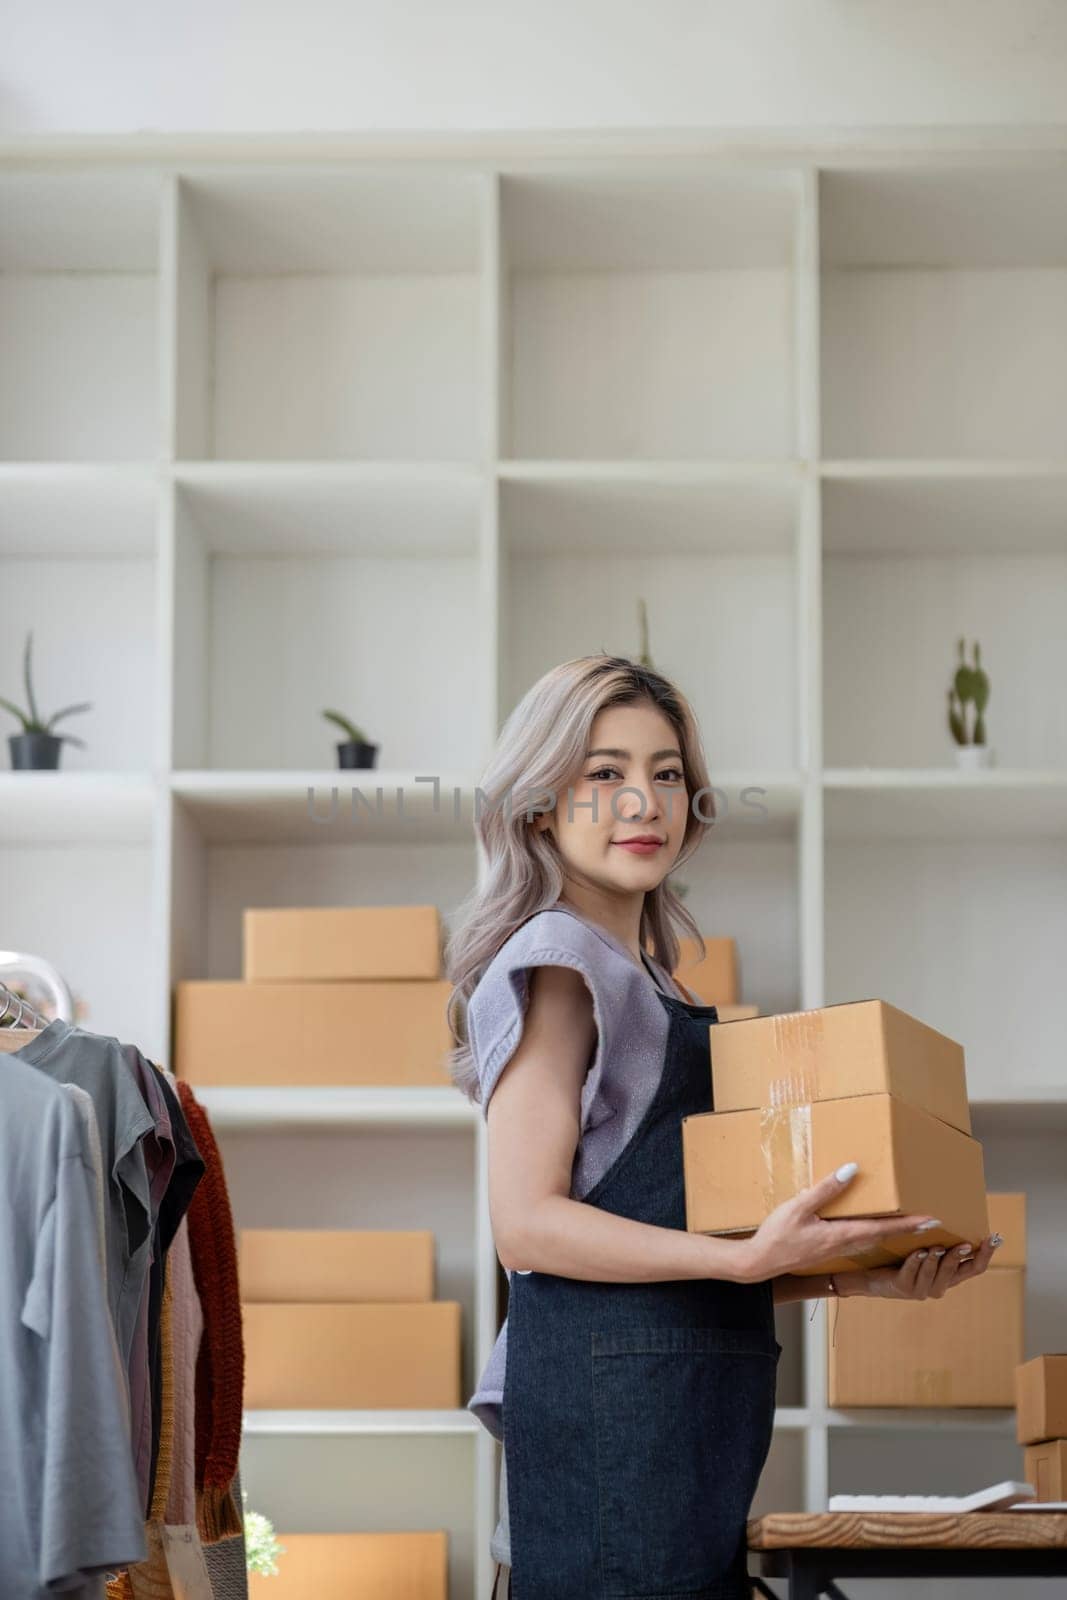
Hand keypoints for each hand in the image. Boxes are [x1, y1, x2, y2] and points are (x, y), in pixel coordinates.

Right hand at [737, 1161, 940, 1282]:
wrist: (760, 1263)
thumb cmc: (777, 1235)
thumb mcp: (799, 1207)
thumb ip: (825, 1189)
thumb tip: (851, 1169)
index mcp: (841, 1234)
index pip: (883, 1228)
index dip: (909, 1224)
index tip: (931, 1219)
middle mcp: (845, 1244)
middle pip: (884, 1236)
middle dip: (908, 1229)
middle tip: (930, 1222)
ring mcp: (837, 1250)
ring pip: (873, 1240)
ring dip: (893, 1233)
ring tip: (909, 1224)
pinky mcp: (829, 1250)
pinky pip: (860, 1242)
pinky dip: (875, 1234)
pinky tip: (873, 1229)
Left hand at [837, 1233, 1000, 1298]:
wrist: (874, 1275)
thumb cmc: (903, 1259)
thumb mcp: (927, 1249)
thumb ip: (943, 1241)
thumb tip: (955, 1217)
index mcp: (949, 1276)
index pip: (975, 1268)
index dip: (986, 1254)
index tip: (994, 1238)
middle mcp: (939, 1286)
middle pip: (956, 1271)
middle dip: (959, 1256)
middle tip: (964, 1242)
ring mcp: (921, 1289)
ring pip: (934, 1273)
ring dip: (936, 1260)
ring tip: (937, 1246)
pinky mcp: (903, 1287)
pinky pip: (911, 1274)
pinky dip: (916, 1262)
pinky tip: (917, 1252)